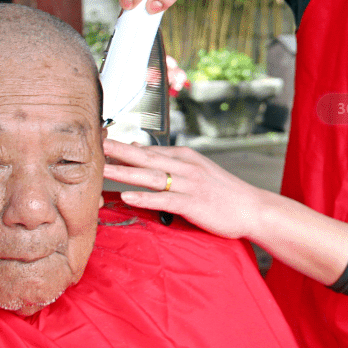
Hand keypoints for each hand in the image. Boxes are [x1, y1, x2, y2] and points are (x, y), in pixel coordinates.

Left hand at [103, 139, 262, 239]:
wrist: (253, 207)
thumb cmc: (224, 192)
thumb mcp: (197, 169)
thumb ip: (169, 161)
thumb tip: (140, 149)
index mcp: (185, 157)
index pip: (148, 149)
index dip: (123, 146)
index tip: (99, 140)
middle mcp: (186, 166)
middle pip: (146, 157)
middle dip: (118, 151)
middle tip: (94, 144)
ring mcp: (190, 184)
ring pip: (151, 176)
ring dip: (125, 172)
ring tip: (101, 169)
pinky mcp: (194, 203)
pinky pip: (164, 200)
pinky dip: (145, 198)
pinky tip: (127, 197)